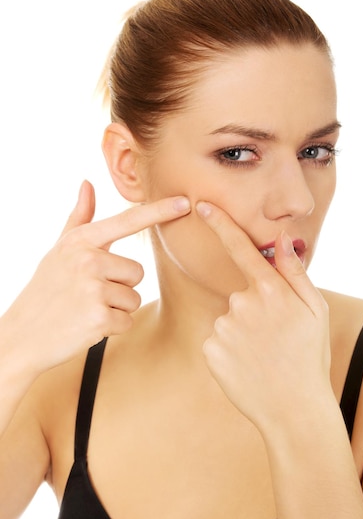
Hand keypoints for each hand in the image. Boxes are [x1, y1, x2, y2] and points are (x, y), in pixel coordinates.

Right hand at [3, 181, 190, 372]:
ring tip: (86, 310)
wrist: (22, 335)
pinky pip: (126, 320)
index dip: (158, 212)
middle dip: (120, 288)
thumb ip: (79, 218)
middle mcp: (88, 260)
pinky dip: (111, 328)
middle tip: (88, 296)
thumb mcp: (59, 251)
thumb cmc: (46, 291)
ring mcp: (93, 289)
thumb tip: (87, 183)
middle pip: (137, 272)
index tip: (184, 203)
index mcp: (81, 242)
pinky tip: (86, 326)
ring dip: (116, 309)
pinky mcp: (99, 317)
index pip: (127, 221)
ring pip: (134, 298)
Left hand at [196, 201, 331, 433]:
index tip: (201, 206)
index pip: (241, 249)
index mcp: (270, 290)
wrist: (294, 409)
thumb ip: (295, 273)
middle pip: (240, 295)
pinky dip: (229, 350)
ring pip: (228, 319)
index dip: (220, 224)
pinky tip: (247, 366)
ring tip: (263, 356)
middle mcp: (241, 303)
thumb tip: (282, 239)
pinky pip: (217, 340)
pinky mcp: (210, 349)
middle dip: (254, 310)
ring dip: (242, 332)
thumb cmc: (309, 357)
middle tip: (276, 339)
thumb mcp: (315, 312)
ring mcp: (223, 327)